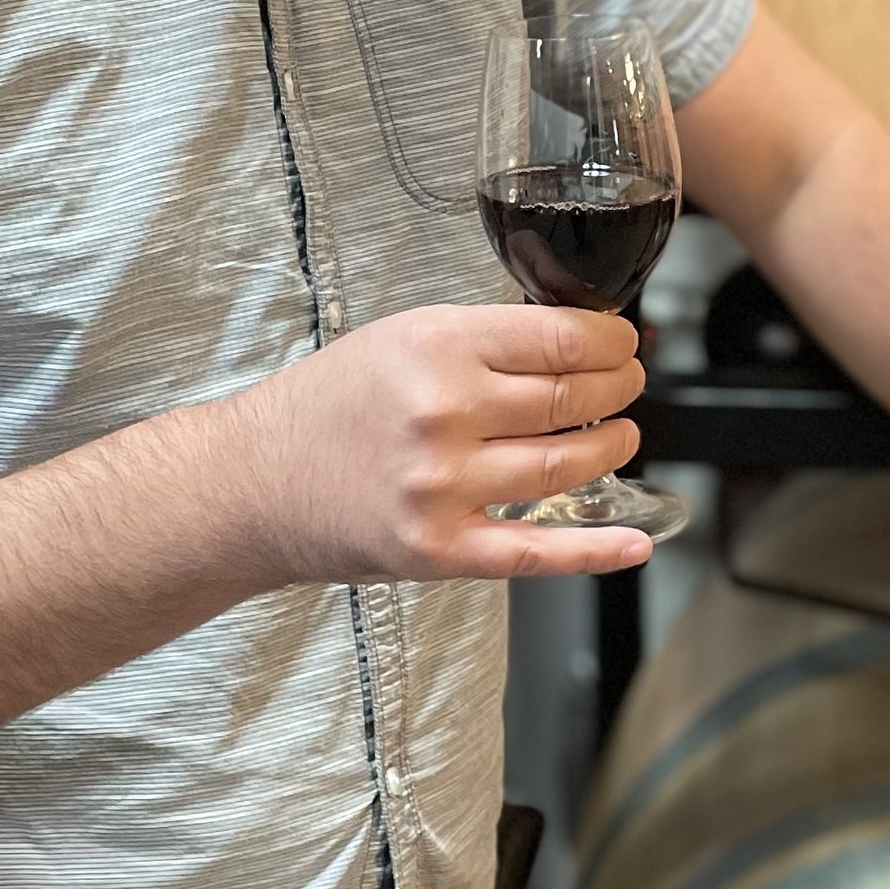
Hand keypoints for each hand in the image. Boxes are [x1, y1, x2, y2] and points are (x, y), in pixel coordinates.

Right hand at [235, 301, 652, 582]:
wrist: (254, 481)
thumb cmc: (326, 407)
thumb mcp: (400, 338)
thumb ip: (480, 341)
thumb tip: (568, 343)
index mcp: (438, 347)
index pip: (562, 339)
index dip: (612, 342)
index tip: (623, 343)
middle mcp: (445, 413)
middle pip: (573, 399)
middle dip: (619, 389)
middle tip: (628, 384)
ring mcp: (445, 485)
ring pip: (565, 465)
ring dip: (611, 448)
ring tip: (619, 435)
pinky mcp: (441, 547)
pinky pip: (537, 550)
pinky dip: (595, 549)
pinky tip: (635, 540)